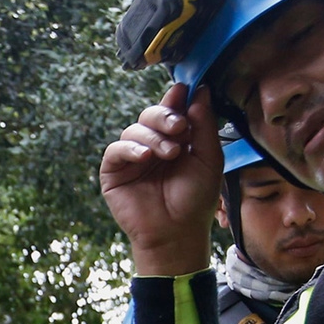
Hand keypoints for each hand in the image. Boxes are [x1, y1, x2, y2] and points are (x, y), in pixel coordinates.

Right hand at [100, 83, 224, 276]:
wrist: (177, 233)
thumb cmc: (195, 200)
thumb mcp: (209, 159)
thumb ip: (205, 125)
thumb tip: (201, 90)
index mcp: (176, 139)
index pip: (172, 109)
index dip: (176, 98)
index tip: (184, 90)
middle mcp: (153, 145)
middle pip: (151, 114)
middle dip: (165, 116)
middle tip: (180, 127)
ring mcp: (132, 158)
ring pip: (134, 129)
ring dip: (153, 136)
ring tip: (170, 153)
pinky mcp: (114, 172)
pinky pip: (115, 149)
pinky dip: (130, 148)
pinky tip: (145, 156)